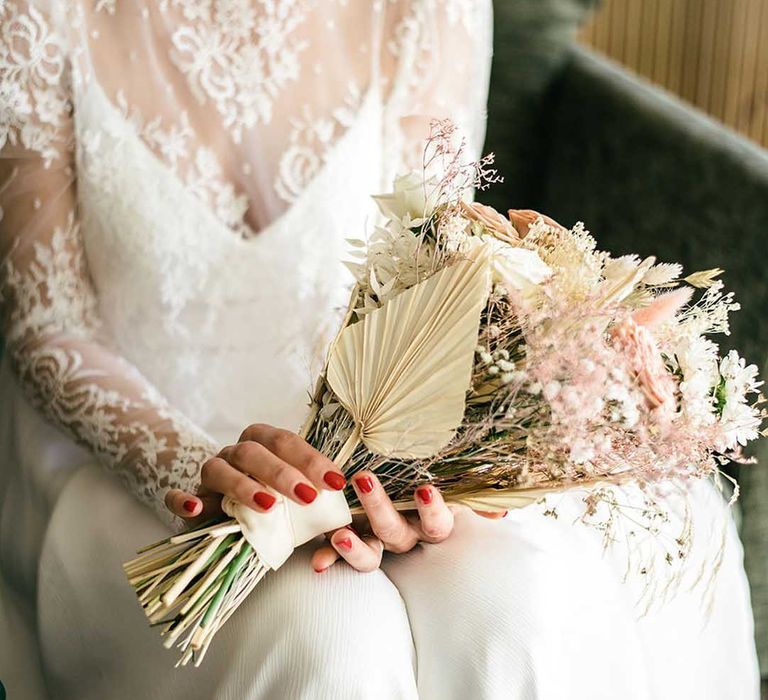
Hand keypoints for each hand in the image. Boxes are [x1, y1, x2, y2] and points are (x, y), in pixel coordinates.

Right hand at [164, 423, 347, 526]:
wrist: (226, 522)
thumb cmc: (271, 509)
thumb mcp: (295, 505)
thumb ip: (317, 507)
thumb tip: (351, 525)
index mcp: (264, 444)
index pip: (287, 442)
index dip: (312, 460)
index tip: (336, 483)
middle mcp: (235, 454)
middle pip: (254, 451)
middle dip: (282, 472)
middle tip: (307, 496)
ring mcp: (209, 475)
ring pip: (219, 469)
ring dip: (243, 486)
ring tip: (268, 506)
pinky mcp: (188, 500)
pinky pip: (177, 496)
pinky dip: (184, 500)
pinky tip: (197, 510)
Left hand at [310, 470, 505, 573]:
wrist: (399, 493)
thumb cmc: (429, 490)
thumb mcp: (455, 490)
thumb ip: (477, 501)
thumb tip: (502, 513)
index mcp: (432, 522)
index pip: (437, 523)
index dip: (432, 511)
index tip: (423, 489)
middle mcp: (407, 537)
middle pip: (397, 533)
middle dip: (380, 508)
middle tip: (364, 479)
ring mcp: (380, 543)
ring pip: (371, 552)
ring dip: (354, 547)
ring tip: (338, 535)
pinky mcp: (353, 544)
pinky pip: (341, 557)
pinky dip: (330, 560)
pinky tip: (318, 563)